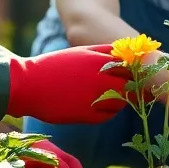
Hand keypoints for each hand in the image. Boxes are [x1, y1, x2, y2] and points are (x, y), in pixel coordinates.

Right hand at [7, 44, 133, 123]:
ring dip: (122, 100)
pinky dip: (109, 111)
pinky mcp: (86, 116)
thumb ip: (104, 52)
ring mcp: (94, 99)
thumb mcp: (81, 52)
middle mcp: (100, 80)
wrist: (28, 85)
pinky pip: (108, 115)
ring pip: (122, 103)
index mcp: (99, 61)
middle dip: (135, 87)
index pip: (132, 67)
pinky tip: (101, 105)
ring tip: (113, 96)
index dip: (139, 71)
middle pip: (131, 86)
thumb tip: (127, 52)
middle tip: (135, 89)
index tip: (140, 73)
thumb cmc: (55, 65)